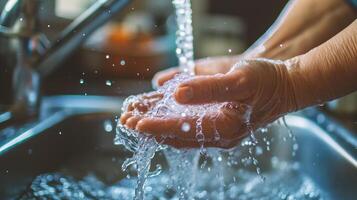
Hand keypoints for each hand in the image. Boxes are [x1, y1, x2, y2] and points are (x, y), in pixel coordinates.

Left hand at [121, 58, 297, 147]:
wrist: (285, 85)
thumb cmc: (267, 82)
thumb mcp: (240, 81)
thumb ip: (208, 89)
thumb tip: (177, 93)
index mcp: (222, 129)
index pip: (182, 131)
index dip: (157, 126)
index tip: (135, 123)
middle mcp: (215, 132)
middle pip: (175, 134)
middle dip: (149, 127)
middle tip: (125, 120)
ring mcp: (213, 127)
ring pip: (177, 127)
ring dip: (154, 121)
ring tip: (131, 115)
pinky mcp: (213, 118)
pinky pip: (185, 120)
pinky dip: (166, 115)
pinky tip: (153, 108)